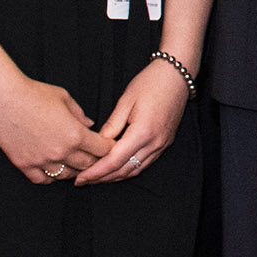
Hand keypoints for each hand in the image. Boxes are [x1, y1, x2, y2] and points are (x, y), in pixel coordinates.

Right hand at [0, 70, 107, 184]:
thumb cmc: (34, 93)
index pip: (102, 149)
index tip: (107, 147)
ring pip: (66, 176)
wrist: (4, 98)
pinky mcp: (25, 165)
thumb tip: (90, 125)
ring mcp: (43, 160)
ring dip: (73, 170)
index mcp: (75, 134)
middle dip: (95, 161)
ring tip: (74, 164)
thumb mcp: (64, 98)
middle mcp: (61, 151)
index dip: (108, 148)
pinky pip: (43, 179)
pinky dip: (50, 176)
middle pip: (88, 165)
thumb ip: (80, 114)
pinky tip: (53, 169)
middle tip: (94, 158)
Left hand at [68, 54, 193, 184]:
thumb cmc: (150, 83)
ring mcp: (162, 145)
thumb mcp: (125, 101)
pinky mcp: (165, 143)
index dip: (96, 172)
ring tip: (96, 177)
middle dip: (103, 178)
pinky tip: (116, 168)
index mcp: (142, 132)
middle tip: (83, 181)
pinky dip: (128, 169)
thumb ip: (111, 126)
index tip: (80, 178)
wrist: (176, 75)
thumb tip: (98, 144)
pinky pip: (144, 163)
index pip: (114, 161)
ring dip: (115, 177)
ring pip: (135, 170)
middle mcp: (154, 143)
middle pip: (124, 170)